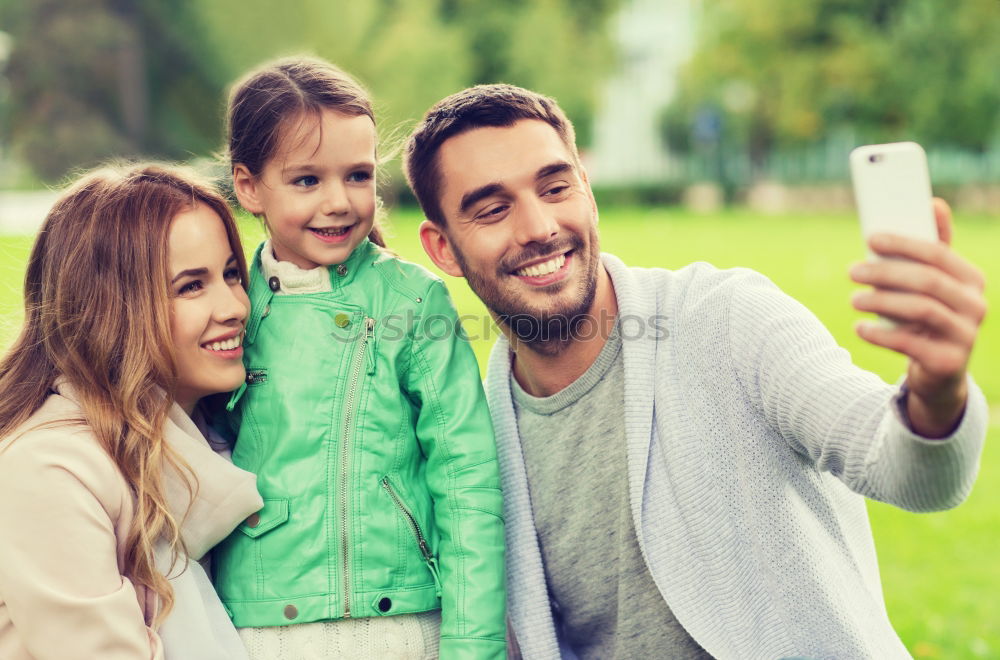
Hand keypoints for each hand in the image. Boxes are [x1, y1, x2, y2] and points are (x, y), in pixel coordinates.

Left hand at [849, 198, 986, 437]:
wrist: (939, 371)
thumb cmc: (931, 316)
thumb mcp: (934, 284)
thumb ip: (933, 248)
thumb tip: (934, 202)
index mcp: (972, 279)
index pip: (938, 254)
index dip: (904, 243)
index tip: (871, 239)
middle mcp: (976, 305)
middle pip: (927, 281)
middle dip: (886, 273)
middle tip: (852, 270)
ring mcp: (965, 335)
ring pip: (920, 310)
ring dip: (881, 301)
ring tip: (853, 299)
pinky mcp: (949, 361)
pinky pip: (910, 343)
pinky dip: (880, 333)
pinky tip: (859, 328)